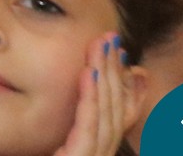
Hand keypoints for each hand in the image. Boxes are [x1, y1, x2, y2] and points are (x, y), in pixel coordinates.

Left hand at [54, 32, 140, 155]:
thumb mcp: (62, 141)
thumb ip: (77, 120)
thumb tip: (86, 82)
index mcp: (99, 149)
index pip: (118, 113)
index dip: (121, 80)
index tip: (118, 51)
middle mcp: (102, 153)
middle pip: (115, 109)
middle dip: (114, 71)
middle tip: (110, 38)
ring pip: (106, 113)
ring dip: (105, 76)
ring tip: (101, 46)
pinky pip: (89, 127)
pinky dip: (91, 98)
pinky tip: (89, 72)